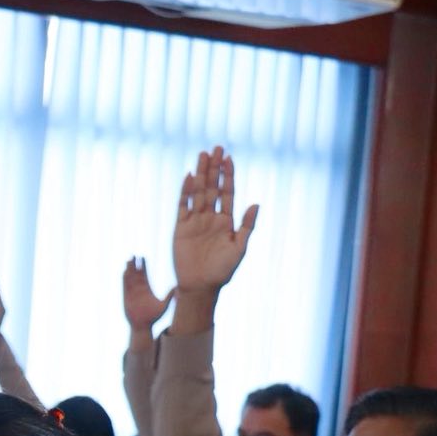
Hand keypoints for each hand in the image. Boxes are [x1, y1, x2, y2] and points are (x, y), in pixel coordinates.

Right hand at [122, 257, 174, 331]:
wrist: (143, 325)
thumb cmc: (154, 317)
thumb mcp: (164, 305)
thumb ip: (170, 296)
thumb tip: (178, 288)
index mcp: (147, 289)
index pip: (145, 274)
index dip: (144, 266)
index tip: (143, 257)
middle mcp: (139, 289)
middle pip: (136, 274)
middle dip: (135, 264)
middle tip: (134, 255)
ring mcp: (132, 293)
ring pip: (130, 278)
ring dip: (129, 269)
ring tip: (129, 260)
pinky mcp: (126, 297)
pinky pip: (125, 286)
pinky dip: (125, 278)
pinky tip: (125, 271)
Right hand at [171, 146, 257, 294]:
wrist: (200, 287)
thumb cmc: (223, 271)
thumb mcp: (239, 248)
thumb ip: (247, 226)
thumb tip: (256, 204)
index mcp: (226, 221)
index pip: (228, 193)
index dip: (228, 175)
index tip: (229, 158)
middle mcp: (211, 217)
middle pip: (212, 187)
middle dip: (214, 168)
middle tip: (216, 148)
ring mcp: (195, 221)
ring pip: (198, 192)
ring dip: (200, 174)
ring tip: (202, 155)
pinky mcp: (180, 228)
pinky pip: (183, 206)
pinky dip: (185, 192)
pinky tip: (188, 177)